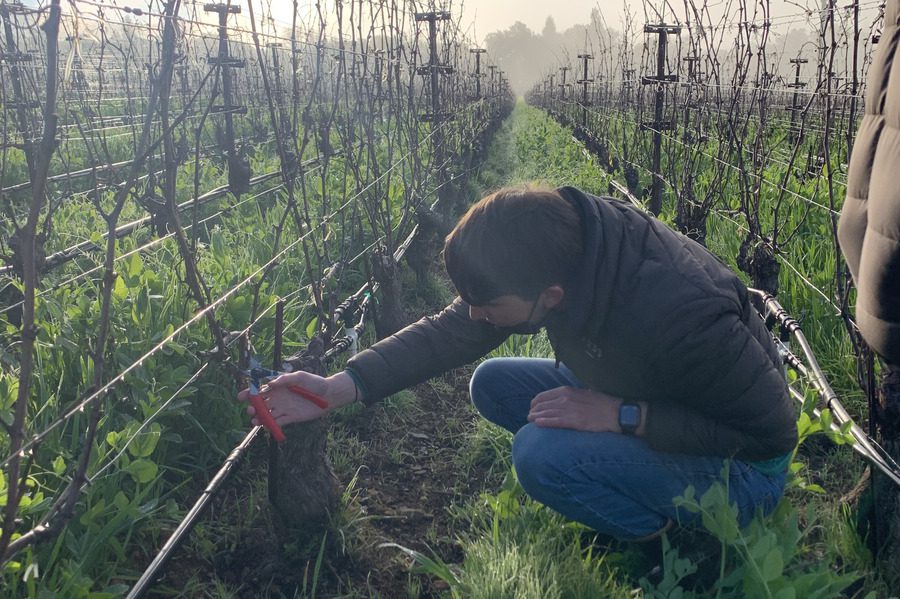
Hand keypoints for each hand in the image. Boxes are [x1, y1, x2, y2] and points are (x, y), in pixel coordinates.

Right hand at [237, 370, 357, 426]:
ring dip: (259, 418)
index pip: (260, 390)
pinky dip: (271, 425)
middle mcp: (278, 398)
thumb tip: (270, 383)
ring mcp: (283, 408)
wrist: (328, 395)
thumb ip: (285, 379)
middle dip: (252, 407)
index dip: (248, 393)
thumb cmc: (314, 383)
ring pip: (267, 414)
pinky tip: (267, 426)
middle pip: (260, 404)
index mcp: (278, 387)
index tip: (240, 397)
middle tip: (250, 410)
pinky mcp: (290, 418)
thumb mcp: (300, 376)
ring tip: (255, 421)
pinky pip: (278, 422)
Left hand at [527, 386, 625, 432]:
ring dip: (536, 417)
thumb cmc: (602, 404)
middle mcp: (566, 398)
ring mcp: (570, 410)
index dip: (535, 403)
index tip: (532, 408)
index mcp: (568, 390)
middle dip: (534, 411)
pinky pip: (556, 421)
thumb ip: (571, 397)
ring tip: (530, 420)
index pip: (544, 396)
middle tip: (529, 416)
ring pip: (547, 413)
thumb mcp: (584, 394)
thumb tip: (562, 401)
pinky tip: (537, 424)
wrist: (617, 412)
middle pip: (543, 405)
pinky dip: (545, 422)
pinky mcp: (575, 421)